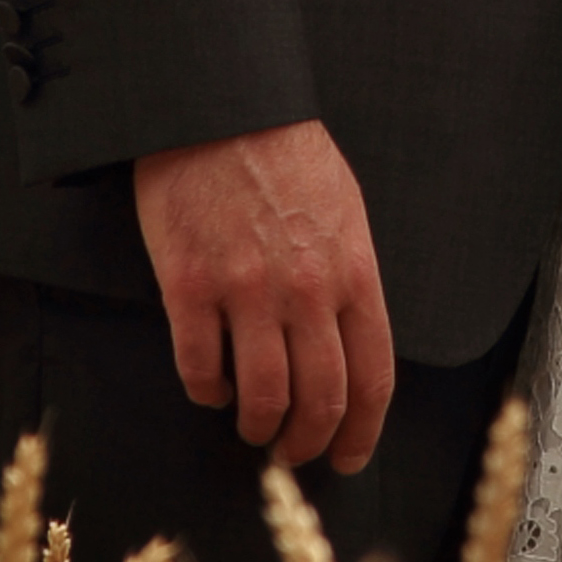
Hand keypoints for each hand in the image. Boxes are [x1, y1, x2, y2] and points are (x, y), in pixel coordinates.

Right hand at [131, 118, 396, 472]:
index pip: (371, 377)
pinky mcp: (190, 285)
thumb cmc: (283, 153)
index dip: (362, 431)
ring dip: (259, 427)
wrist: (220, 107)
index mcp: (354, 273)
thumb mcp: (345, 212)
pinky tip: (211, 387)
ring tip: (253, 430)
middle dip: (309, 442)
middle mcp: (307, 291)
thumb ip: (351, 278)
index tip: (350, 454)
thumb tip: (351, 339)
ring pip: (262, 395)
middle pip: (320, 399)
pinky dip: (207, 391)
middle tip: (295, 453)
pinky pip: (200, 366)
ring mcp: (247, 291)